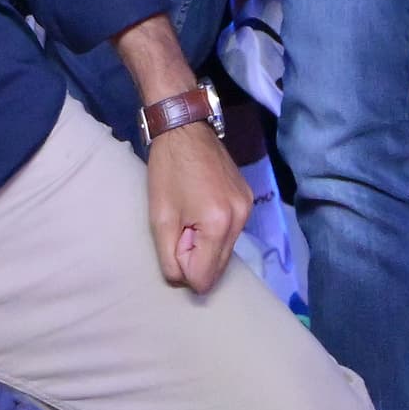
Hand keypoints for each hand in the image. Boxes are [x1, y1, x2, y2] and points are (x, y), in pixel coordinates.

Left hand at [146, 117, 250, 292]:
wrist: (185, 128)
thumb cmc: (167, 172)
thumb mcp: (159, 219)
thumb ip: (169, 258)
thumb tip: (183, 280)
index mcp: (218, 225)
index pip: (204, 278)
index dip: (185, 266)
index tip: (175, 237)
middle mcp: (241, 219)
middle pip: (219, 267)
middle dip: (197, 256)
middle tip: (181, 226)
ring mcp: (248, 208)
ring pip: (226, 250)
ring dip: (206, 243)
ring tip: (191, 213)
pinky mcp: (249, 198)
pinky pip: (232, 231)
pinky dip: (216, 230)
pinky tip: (202, 206)